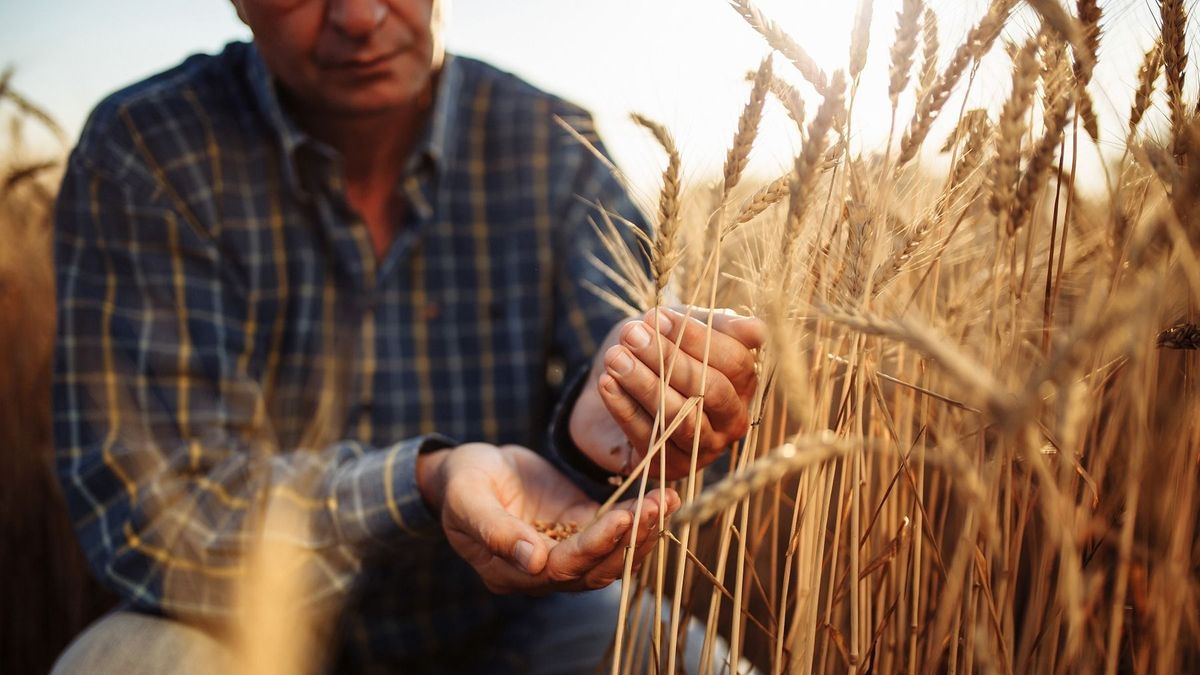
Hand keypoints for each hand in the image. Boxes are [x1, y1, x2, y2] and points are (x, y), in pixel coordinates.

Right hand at [418, 443, 678, 593]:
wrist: (466, 468)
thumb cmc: (460, 482)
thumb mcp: (466, 498)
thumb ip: (494, 529)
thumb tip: (531, 561)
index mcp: (510, 572)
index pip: (561, 568)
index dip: (593, 545)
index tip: (621, 518)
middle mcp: (541, 571)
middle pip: (595, 567)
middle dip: (629, 538)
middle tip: (657, 506)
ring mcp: (562, 549)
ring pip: (610, 554)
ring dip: (641, 531)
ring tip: (665, 500)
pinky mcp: (578, 526)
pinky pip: (613, 530)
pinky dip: (637, 518)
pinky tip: (659, 497)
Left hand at [569, 307, 765, 479]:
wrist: (608, 389)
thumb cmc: (654, 354)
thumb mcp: (682, 331)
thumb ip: (717, 326)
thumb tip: (756, 331)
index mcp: (744, 384)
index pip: (735, 361)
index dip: (696, 338)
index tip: (656, 317)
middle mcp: (733, 420)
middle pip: (711, 390)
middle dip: (669, 359)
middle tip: (630, 335)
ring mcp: (706, 448)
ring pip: (682, 417)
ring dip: (645, 384)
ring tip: (614, 357)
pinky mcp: (673, 468)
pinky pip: (651, 438)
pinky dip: (625, 408)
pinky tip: (607, 383)